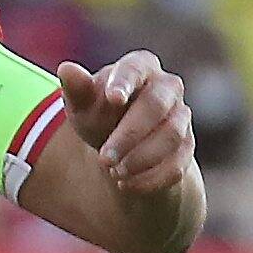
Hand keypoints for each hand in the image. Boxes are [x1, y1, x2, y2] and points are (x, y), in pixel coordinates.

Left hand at [54, 51, 196, 195]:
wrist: (121, 148)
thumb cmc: (100, 116)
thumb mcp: (83, 105)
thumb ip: (77, 89)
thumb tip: (66, 69)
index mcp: (141, 67)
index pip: (135, 68)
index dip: (125, 82)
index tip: (113, 98)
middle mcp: (167, 87)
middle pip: (155, 106)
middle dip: (129, 135)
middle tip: (103, 159)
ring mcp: (181, 117)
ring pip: (171, 136)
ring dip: (140, 159)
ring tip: (113, 172)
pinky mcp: (186, 148)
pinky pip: (177, 165)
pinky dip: (150, 179)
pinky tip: (125, 185)